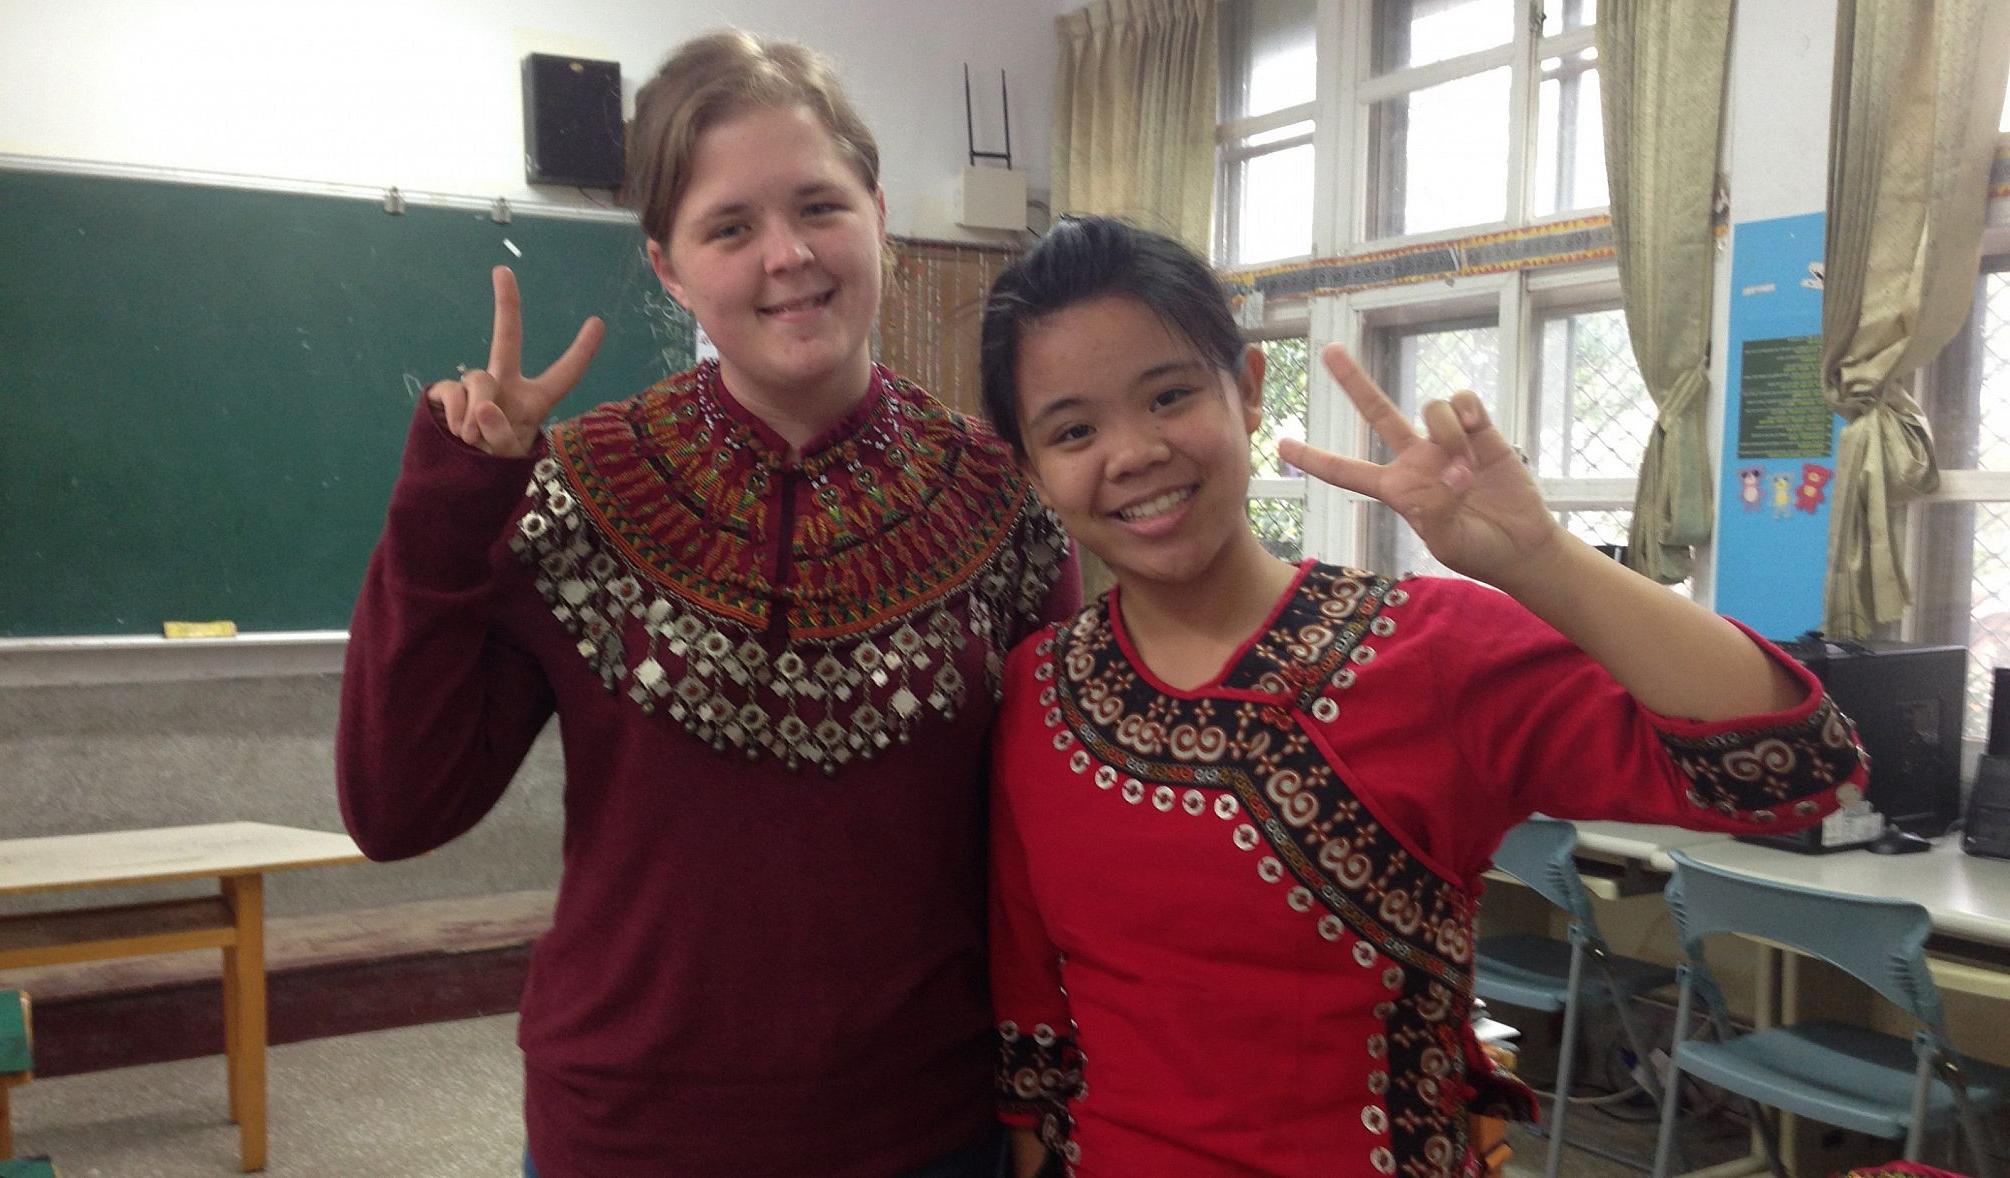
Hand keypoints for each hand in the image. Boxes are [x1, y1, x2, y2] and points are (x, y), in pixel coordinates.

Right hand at [427, 266, 604, 456]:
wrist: (459, 471)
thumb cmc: (496, 461)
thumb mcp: (507, 455)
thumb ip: (500, 435)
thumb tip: (483, 408)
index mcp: (535, 400)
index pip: (564, 375)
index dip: (581, 352)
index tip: (598, 322)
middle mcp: (507, 384)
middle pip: (508, 339)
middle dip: (506, 305)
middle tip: (503, 271)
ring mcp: (476, 385)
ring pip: (477, 380)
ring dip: (476, 414)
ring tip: (474, 439)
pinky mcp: (447, 391)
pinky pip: (451, 393)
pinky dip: (454, 416)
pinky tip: (456, 432)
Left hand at [1279, 344, 1561, 587]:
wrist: (1521, 544)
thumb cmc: (1477, 549)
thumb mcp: (1448, 542)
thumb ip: (1436, 512)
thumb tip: (1443, 476)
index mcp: (1396, 489)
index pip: (1346, 472)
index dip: (1315, 459)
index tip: (1282, 445)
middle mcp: (1414, 458)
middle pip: (1376, 411)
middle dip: (1352, 381)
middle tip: (1329, 351)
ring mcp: (1445, 440)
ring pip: (1430, 408)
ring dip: (1448, 437)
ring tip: (1468, 475)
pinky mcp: (1480, 429)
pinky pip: (1462, 401)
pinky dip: (1467, 412)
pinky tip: (1478, 432)